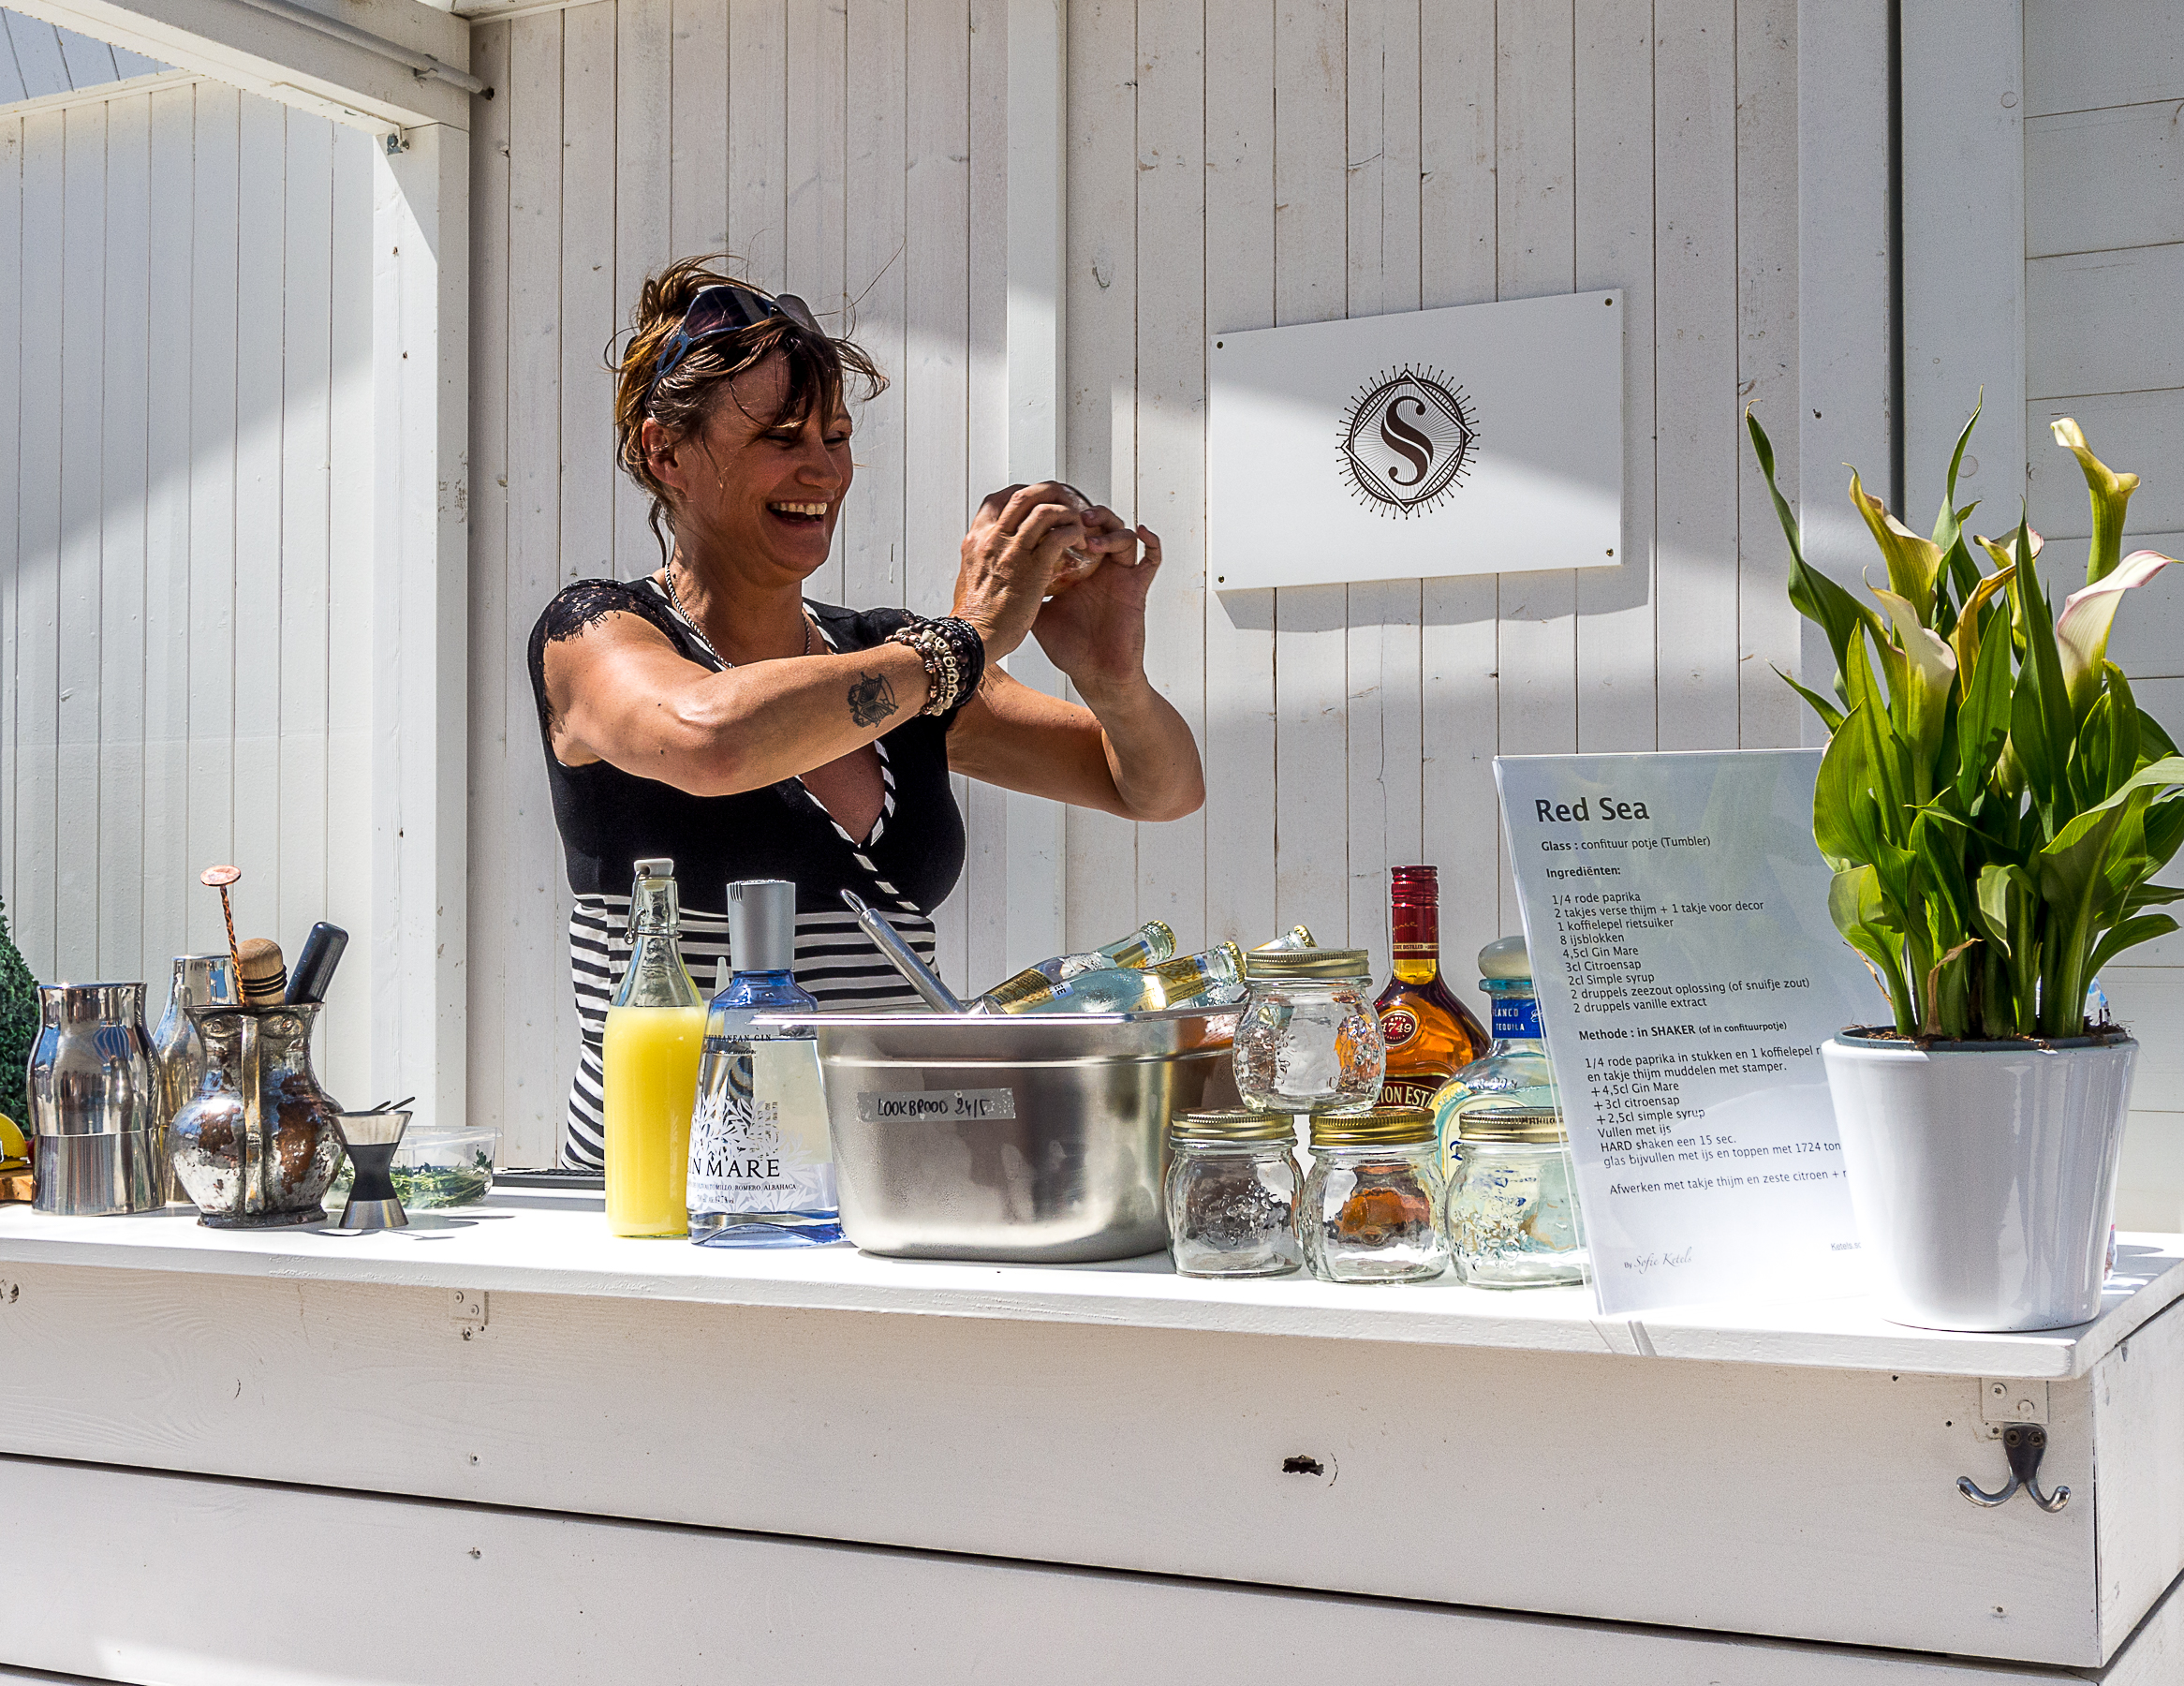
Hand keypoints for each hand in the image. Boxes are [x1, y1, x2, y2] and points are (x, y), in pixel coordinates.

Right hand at [952, 483, 1085, 658]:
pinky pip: (1059, 536)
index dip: (1022, 494)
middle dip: (1049, 492)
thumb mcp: (969, 578)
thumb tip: (990, 560)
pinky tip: (1080, 540)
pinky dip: (1074, 532)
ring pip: (1044, 509)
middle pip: (1023, 495)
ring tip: (1077, 521)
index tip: (1037, 501)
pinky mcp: (1033, 567)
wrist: (974, 638)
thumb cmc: (974, 617)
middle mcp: (993, 538)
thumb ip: (982, 562)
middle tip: (1065, 501)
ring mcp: (1013, 551)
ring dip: (1065, 511)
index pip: (998, 500)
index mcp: (977, 540)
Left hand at [1031, 518, 1160, 696]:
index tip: (1051, 513)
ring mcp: (1119, 576)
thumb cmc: (1069, 649)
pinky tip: (1141, 532)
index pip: (1072, 531)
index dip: (1064, 518)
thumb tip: (999, 568)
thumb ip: (1025, 589)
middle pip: (1099, 525)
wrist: (1094, 675)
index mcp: (1075, 570)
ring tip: (1091, 536)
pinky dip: (1153, 543)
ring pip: (1123, 536)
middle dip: (1088, 514)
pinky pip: (1152, 560)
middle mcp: (1098, 568)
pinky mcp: (1137, 588)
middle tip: (1074, 516)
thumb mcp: (1036, 613)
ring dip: (1110, 530)